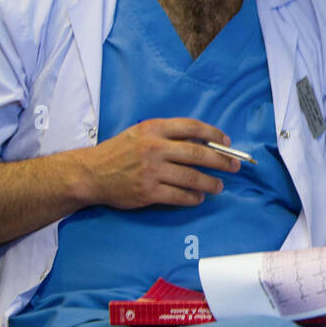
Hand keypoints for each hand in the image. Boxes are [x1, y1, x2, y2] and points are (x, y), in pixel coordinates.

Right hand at [69, 118, 241, 209]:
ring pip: (192, 178)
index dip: (214, 134)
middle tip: (235, 166)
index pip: (192, 127)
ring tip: (219, 186)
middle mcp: (154, 148)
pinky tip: (198, 198)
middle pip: (199, 154)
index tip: (227, 142)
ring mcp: (151, 171)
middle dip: (222, 161)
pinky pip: (178, 196)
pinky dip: (192, 198)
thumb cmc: (119, 152)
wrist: (90, 173)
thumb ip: (168, 135)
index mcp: (154, 129)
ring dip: (211, 183)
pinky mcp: (147, 192)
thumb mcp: (141, 133)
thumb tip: (203, 143)